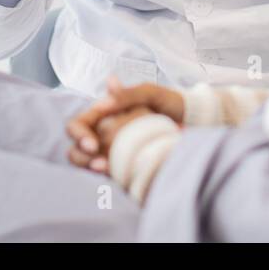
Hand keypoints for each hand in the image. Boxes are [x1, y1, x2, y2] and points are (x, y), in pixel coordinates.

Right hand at [66, 78, 185, 171]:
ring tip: (107, 170)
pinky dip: (108, 176)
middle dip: (82, 157)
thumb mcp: (150, 93)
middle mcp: (103, 133)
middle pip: (76, 148)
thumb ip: (127, 94)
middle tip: (99, 162)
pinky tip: (117, 175)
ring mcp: (112, 151)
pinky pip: (108, 174)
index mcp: (104, 113)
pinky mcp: (122, 165)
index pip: (78, 124)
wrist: (192, 121)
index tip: (92, 144)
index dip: (78, 134)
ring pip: (88, 163)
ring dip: (92, 168)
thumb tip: (104, 96)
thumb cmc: (169, 102)